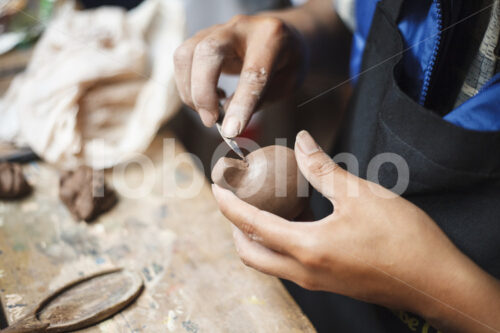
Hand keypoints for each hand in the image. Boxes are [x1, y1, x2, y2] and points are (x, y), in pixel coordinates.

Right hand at [173, 14, 306, 136]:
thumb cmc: (288, 61)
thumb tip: (227, 117)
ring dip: (190, 91)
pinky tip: (208, 98)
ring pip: (186, 54)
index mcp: (271, 37)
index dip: (241, 104)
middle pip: (207, 52)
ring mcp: (217, 29)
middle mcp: (240, 27)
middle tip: (211, 121)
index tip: (232, 131)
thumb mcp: (288, 83)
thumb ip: (260, 99)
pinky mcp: (202, 38)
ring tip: (209, 112)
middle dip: (203, 92)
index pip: (252, 73)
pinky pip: (182, 60)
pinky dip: (188, 86)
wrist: (284, 34)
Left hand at [211, 130, 499, 332]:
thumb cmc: (402, 239)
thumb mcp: (360, 195)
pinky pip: (289, 266)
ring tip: (261, 209)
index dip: (229, 206)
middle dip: (235, 228)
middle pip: (251, 254)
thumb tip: (302, 142)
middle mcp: (304, 271)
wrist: (434, 281)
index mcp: (306, 248)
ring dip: (256, 238)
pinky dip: (278, 245)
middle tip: (236, 202)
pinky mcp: (329, 283)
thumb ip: (323, 168)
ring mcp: (316, 281)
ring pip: (268, 263)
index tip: (217, 189)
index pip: (251, 226)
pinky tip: (293, 224)